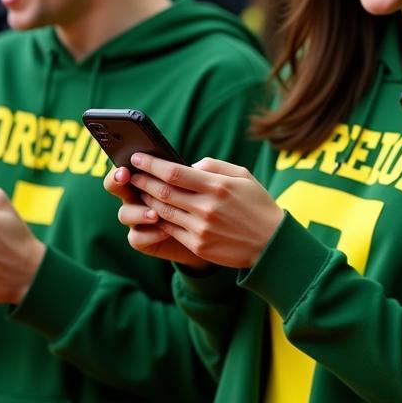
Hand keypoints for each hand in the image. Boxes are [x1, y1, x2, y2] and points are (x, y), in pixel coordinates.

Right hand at [104, 164, 209, 268]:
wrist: (218, 234)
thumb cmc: (213, 201)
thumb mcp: (215, 183)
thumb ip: (206, 171)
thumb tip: (193, 167)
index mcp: (151, 175)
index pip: (132, 164)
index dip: (128, 161)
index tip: (133, 158)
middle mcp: (139, 195)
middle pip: (117, 186)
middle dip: (117, 180)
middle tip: (125, 176)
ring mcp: (140, 219)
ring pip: (124, 213)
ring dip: (137, 211)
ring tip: (155, 213)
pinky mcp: (146, 240)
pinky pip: (137, 238)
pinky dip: (149, 234)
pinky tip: (164, 232)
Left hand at [127, 152, 282, 268]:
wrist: (271, 243)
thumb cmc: (257, 204)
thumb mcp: (243, 175)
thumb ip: (214, 166)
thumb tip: (187, 166)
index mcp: (218, 186)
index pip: (175, 173)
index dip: (152, 164)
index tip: (138, 157)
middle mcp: (207, 207)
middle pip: (163, 191)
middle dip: (142, 180)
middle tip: (130, 172)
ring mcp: (201, 229)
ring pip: (162, 211)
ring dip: (145, 199)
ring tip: (137, 189)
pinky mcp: (198, 245)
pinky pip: (170, 229)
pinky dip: (157, 218)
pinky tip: (152, 210)